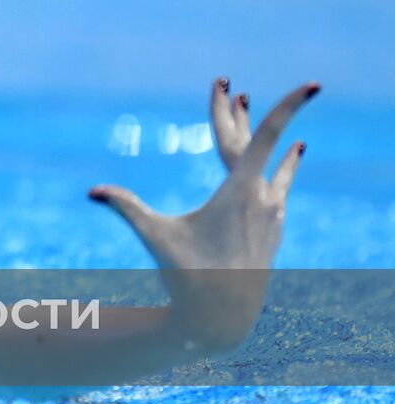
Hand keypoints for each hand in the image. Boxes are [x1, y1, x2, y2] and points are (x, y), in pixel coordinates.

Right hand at [88, 78, 319, 350]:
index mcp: (241, 192)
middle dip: (236, 112)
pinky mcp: (273, 227)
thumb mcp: (156, 236)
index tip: (311, 85)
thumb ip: (126, 207)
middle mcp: (263, 198)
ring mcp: (271, 213)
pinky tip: (290, 158)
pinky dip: (282, 164)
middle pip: (253, 142)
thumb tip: (92, 191)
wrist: (223, 318)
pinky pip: (279, 184)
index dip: (288, 107)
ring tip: (256, 109)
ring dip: (261, 135)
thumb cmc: (188, 276)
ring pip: (268, 163)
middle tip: (229, 85)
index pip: (267, 137)